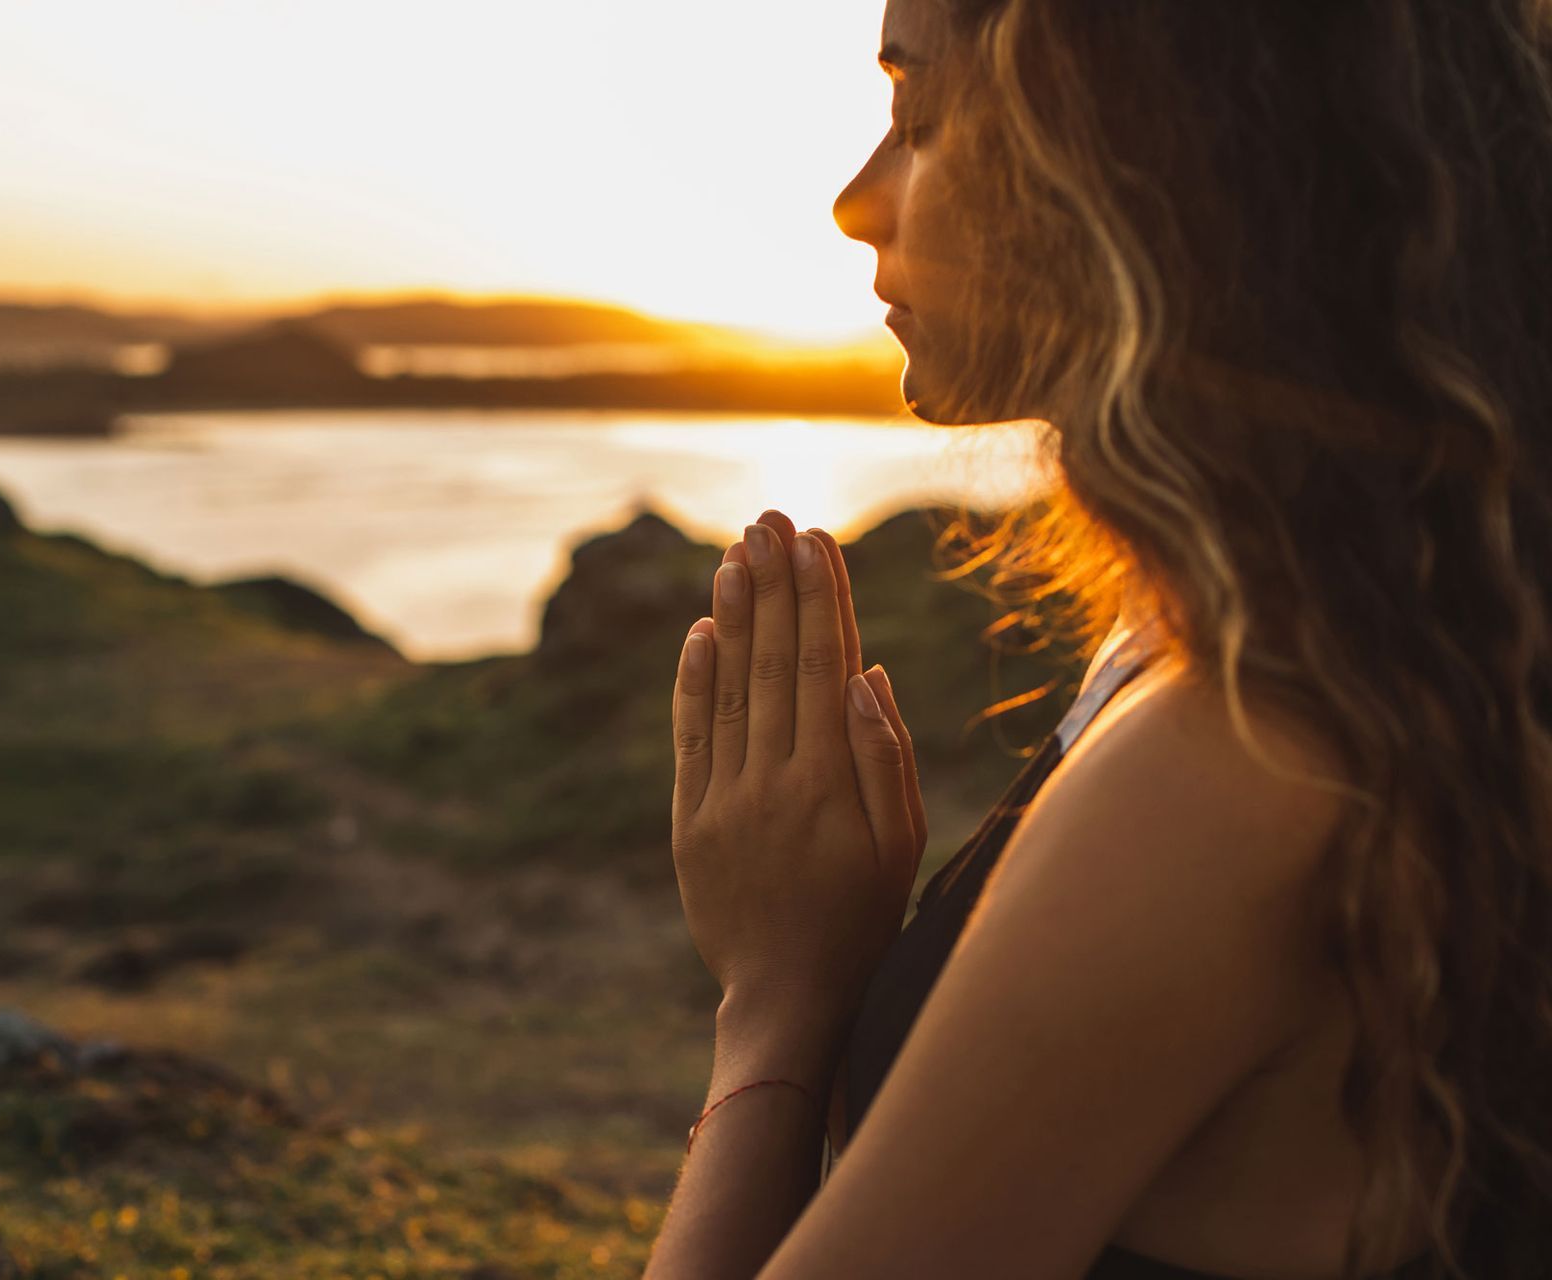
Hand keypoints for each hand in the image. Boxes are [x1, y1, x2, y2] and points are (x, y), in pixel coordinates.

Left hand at [670, 509, 928, 1042]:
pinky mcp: (690, 820)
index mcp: (829, 782)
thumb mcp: (900, 846)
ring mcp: (724, 799)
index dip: (820, 597)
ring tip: (736, 553)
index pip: (824, 665)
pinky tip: (700, 630)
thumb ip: (884, 757)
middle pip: (773, 662)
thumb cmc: (861, 919)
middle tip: (769, 519)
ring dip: (733, 615)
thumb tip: (867, 672)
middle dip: (773, 585)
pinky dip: (693, 680)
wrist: (787, 997)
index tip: (815, 538)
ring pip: (729, 687)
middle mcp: (772, 781)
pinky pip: (691, 736)